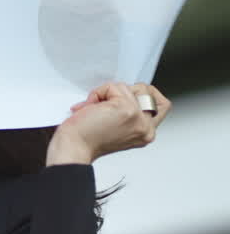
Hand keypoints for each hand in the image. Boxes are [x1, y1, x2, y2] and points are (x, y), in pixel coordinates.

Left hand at [47, 82, 170, 164]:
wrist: (73, 147)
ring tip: (96, 109)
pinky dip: (98, 93)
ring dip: (107, 93)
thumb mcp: (117, 128)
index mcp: (145, 133)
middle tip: (109, 103)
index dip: (140, 97)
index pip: (160, 105)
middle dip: (127, 91)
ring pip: (128, 87)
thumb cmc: (85, 139)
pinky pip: (114, 86)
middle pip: (149, 91)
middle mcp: (146, 127)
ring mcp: (138, 118)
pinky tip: (91, 108)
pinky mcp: (127, 109)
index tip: (120, 102)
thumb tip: (124, 94)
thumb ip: (129, 114)